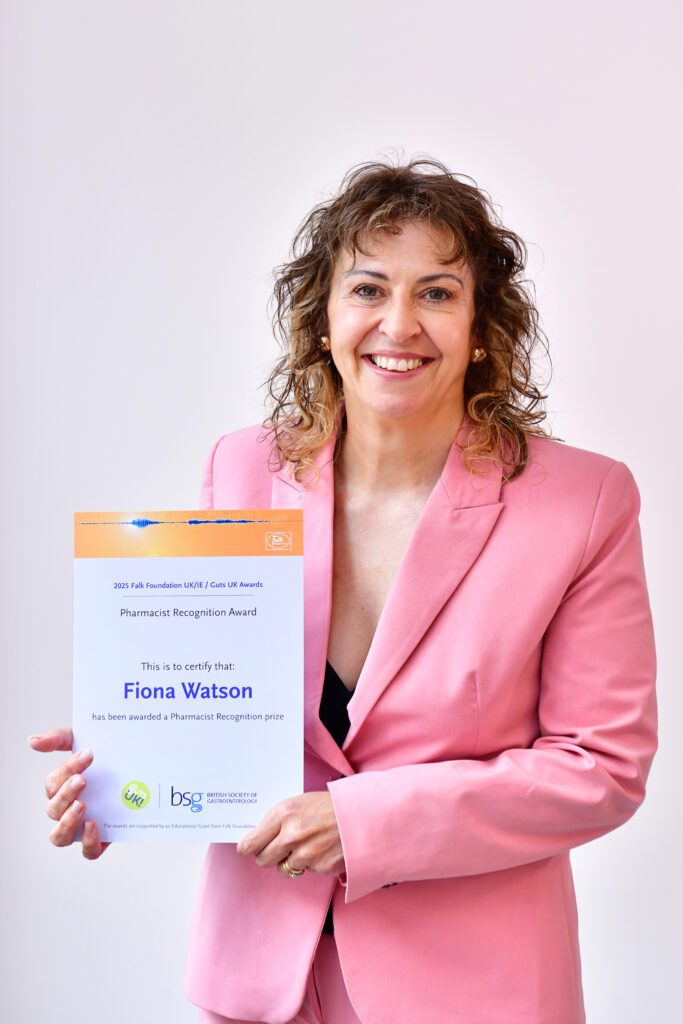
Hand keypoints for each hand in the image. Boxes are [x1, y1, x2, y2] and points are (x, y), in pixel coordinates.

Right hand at [27, 727, 108, 859]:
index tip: (88, 754)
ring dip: (66, 821)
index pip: (53, 783)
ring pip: (59, 836)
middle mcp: (66, 809)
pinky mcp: (100, 840)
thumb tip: (32, 741)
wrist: (137, 771)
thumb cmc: (103, 758)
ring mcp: (81, 826)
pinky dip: (88, 842)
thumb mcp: (82, 741)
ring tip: (81, 805)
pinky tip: (93, 825)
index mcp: (61, 787)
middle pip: (53, 808)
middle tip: (83, 780)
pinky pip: (88, 851)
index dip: (67, 769)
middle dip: (66, 793)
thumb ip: (58, 738)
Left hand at [236, 791, 344, 875]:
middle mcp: (291, 835)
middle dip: (268, 855)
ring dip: (290, 860)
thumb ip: (277, 821)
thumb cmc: (327, 806)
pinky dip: (310, 864)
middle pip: (262, 860)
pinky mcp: (320, 867)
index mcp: (283, 814)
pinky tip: (321, 849)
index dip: (247, 848)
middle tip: (278, 848)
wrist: (361, 814)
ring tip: (306, 844)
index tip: (248, 849)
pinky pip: (305, 871)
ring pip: (283, 868)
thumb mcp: (298, 804)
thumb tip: (255, 839)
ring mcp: (306, 853)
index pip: (250, 843)